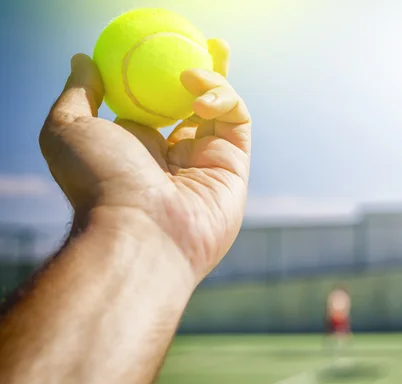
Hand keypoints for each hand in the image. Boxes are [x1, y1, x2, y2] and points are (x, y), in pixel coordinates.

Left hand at [39, 39, 250, 281]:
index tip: (162, 40)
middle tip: (207, 41)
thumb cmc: (99, 181)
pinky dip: (224, 99)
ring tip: (189, 75)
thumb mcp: (69, 128)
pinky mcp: (235, 167)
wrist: (138, 230)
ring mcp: (208, 161)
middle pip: (198, 101)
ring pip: (223, 107)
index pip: (159, 100)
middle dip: (207, 70)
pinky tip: (200, 101)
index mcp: (142, 147)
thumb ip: (80, 92)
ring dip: (213, 79)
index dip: (163, 71)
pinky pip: (237, 120)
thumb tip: (83, 59)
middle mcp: (177, 154)